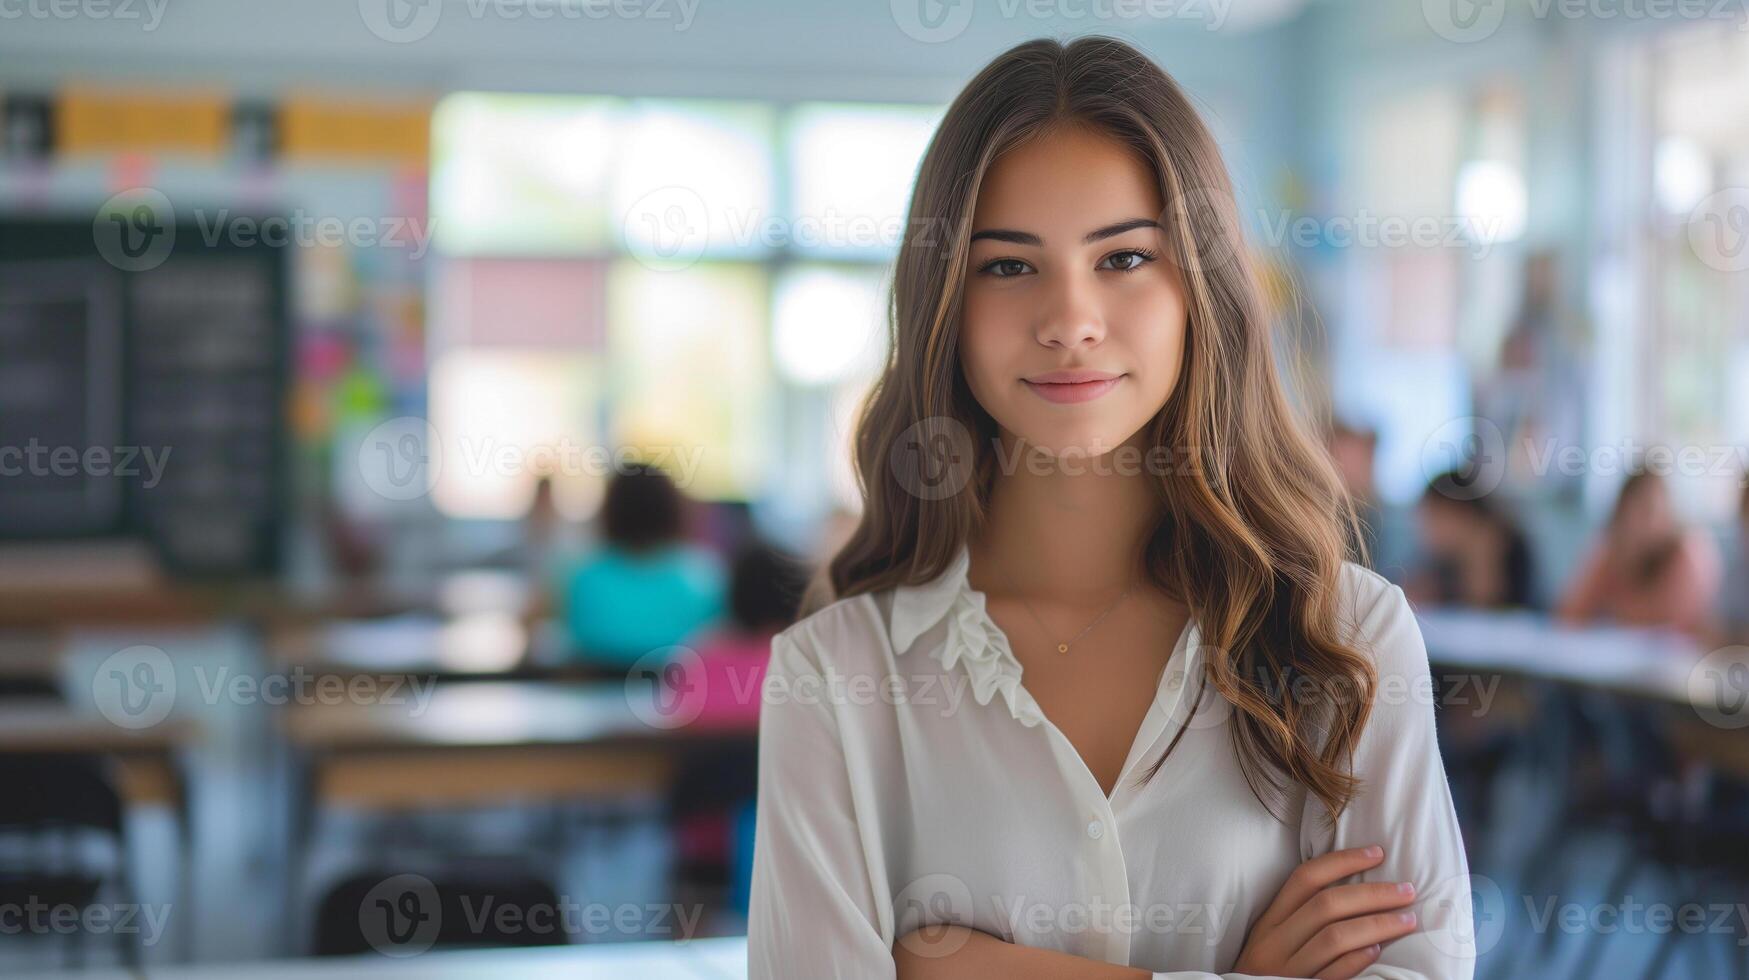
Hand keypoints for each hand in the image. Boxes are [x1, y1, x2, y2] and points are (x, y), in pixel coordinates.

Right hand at [1232, 844, 1418, 978]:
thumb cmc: (1268, 973)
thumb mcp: (1273, 941)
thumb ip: (1299, 919)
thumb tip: (1354, 889)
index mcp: (1269, 922)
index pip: (1305, 879)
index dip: (1342, 861)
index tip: (1377, 853)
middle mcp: (1274, 943)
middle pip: (1326, 906)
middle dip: (1372, 894)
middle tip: (1407, 891)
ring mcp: (1286, 970)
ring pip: (1334, 938)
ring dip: (1376, 925)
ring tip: (1407, 920)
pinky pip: (1332, 974)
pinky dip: (1356, 960)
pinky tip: (1378, 952)